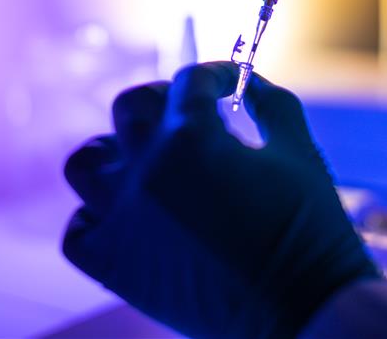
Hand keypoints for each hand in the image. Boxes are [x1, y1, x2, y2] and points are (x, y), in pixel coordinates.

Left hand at [62, 62, 377, 338]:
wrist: (302, 310)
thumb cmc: (308, 230)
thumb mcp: (299, 152)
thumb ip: (271, 103)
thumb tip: (248, 83)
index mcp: (191, 138)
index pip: (190, 81)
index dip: (215, 76)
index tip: (229, 87)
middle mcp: (145, 171)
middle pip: (129, 107)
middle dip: (162, 101)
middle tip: (187, 115)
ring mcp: (121, 219)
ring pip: (86, 163)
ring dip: (115, 154)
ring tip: (145, 165)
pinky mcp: (114, 266)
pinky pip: (79, 229)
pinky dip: (98, 217)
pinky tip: (131, 219)